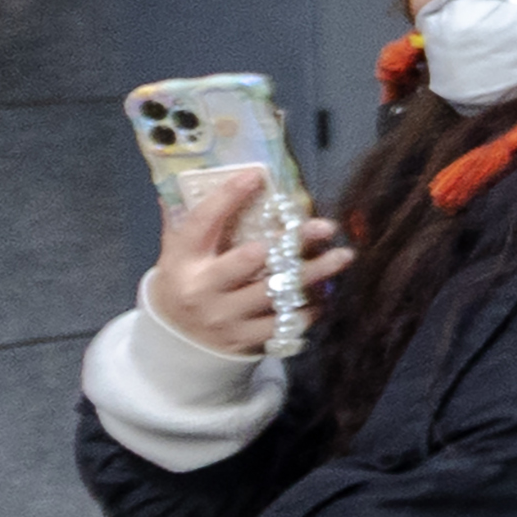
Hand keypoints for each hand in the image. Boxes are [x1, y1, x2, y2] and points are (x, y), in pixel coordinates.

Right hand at [146, 172, 351, 358]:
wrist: (172, 342)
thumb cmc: (182, 283)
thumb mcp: (174, 252)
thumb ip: (183, 220)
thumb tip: (185, 179)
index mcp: (182, 259)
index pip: (204, 220)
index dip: (228, 196)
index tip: (255, 175)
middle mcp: (202, 288)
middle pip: (252, 258)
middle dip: (292, 241)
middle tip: (326, 226)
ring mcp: (224, 317)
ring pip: (276, 292)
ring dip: (314, 273)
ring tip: (343, 256)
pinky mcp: (243, 339)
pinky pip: (283, 323)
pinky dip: (307, 309)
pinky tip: (325, 295)